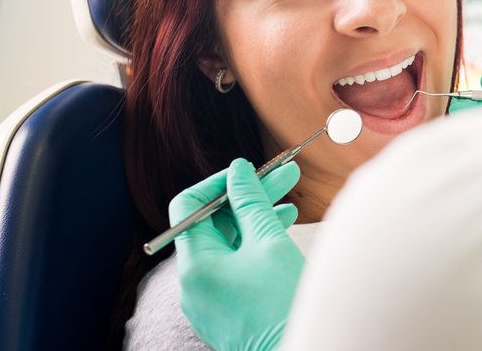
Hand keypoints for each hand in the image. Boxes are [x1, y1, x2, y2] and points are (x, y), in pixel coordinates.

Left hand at [172, 158, 304, 350]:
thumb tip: (238, 170)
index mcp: (195, 264)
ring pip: (228, 246)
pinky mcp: (225, 310)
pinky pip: (234, 267)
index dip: (219, 183)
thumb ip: (250, 201)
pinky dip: (255, 246)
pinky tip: (283, 232)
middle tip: (285, 176)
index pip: (189, 206)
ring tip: (292, 203)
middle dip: (250, 198)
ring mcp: (208, 299)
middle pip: (214, 225)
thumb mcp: (269, 241)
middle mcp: (193, 283)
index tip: (249, 172)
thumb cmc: (282, 304)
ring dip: (257, 220)